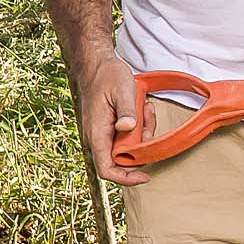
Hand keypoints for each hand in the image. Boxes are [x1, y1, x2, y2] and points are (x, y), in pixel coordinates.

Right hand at [77, 49, 140, 181]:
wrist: (96, 64)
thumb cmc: (106, 75)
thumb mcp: (122, 91)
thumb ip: (126, 111)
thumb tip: (127, 128)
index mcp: (97, 133)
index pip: (106, 170)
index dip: (126, 178)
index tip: (145, 176)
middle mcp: (97, 138)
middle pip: (122, 159)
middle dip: (141, 146)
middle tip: (148, 121)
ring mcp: (102, 133)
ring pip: (127, 147)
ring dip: (141, 133)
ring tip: (145, 109)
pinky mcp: (108, 128)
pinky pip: (126, 136)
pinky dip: (138, 126)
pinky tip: (141, 108)